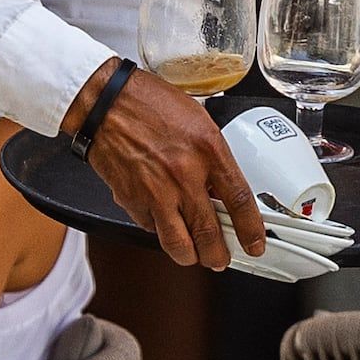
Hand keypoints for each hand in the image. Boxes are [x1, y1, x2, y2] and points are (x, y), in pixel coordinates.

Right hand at [68, 66, 265, 270]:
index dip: (251, 230)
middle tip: (221, 258)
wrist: (105, 102)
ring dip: (190, 256)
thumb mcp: (198, 121)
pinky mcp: (131, 200)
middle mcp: (184, 174)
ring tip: (194, 255)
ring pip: (179, 245)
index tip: (254, 243)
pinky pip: (151, 229)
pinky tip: (163, 223)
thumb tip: (222, 188)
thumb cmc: (148, 104)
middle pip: (210, 233)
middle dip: (219, 256)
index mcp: (208, 150)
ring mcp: (156, 191)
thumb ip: (213, 157)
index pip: (240, 201)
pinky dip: (159, 232)